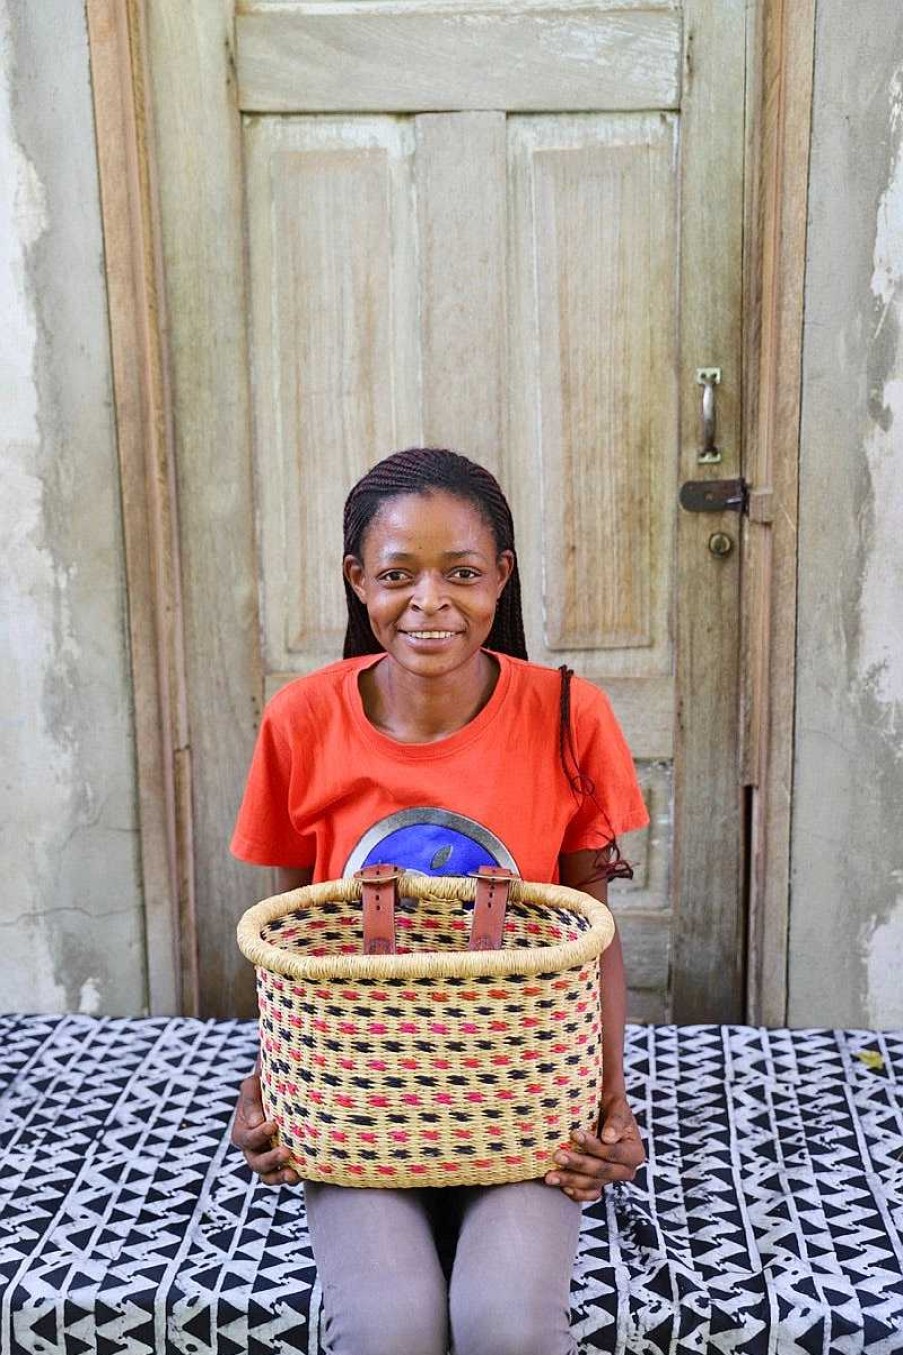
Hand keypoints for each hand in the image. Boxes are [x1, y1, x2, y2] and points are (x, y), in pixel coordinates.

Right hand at [231, 1071, 299, 1186]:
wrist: (283, 1093)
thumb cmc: (266, 1087)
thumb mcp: (255, 1084)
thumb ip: (251, 1095)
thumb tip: (256, 1121)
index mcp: (242, 1131)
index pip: (246, 1138)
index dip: (258, 1135)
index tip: (273, 1125)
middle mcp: (253, 1150)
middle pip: (256, 1163)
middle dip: (270, 1159)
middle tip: (286, 1151)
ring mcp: (267, 1160)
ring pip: (268, 1176)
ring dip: (279, 1177)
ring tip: (293, 1174)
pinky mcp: (282, 1165)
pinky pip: (283, 1177)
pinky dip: (291, 1178)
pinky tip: (303, 1174)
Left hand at [544, 1093, 644, 1201]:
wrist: (603, 1110)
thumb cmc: (611, 1105)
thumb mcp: (617, 1105)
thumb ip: (616, 1119)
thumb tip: (609, 1137)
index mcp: (634, 1152)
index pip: (613, 1153)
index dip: (594, 1146)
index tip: (575, 1134)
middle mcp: (625, 1170)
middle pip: (601, 1171)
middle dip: (578, 1164)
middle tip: (557, 1155)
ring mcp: (611, 1179)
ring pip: (592, 1184)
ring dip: (570, 1180)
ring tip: (551, 1176)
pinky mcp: (598, 1183)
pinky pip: (588, 1194)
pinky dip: (576, 1193)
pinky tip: (562, 1187)